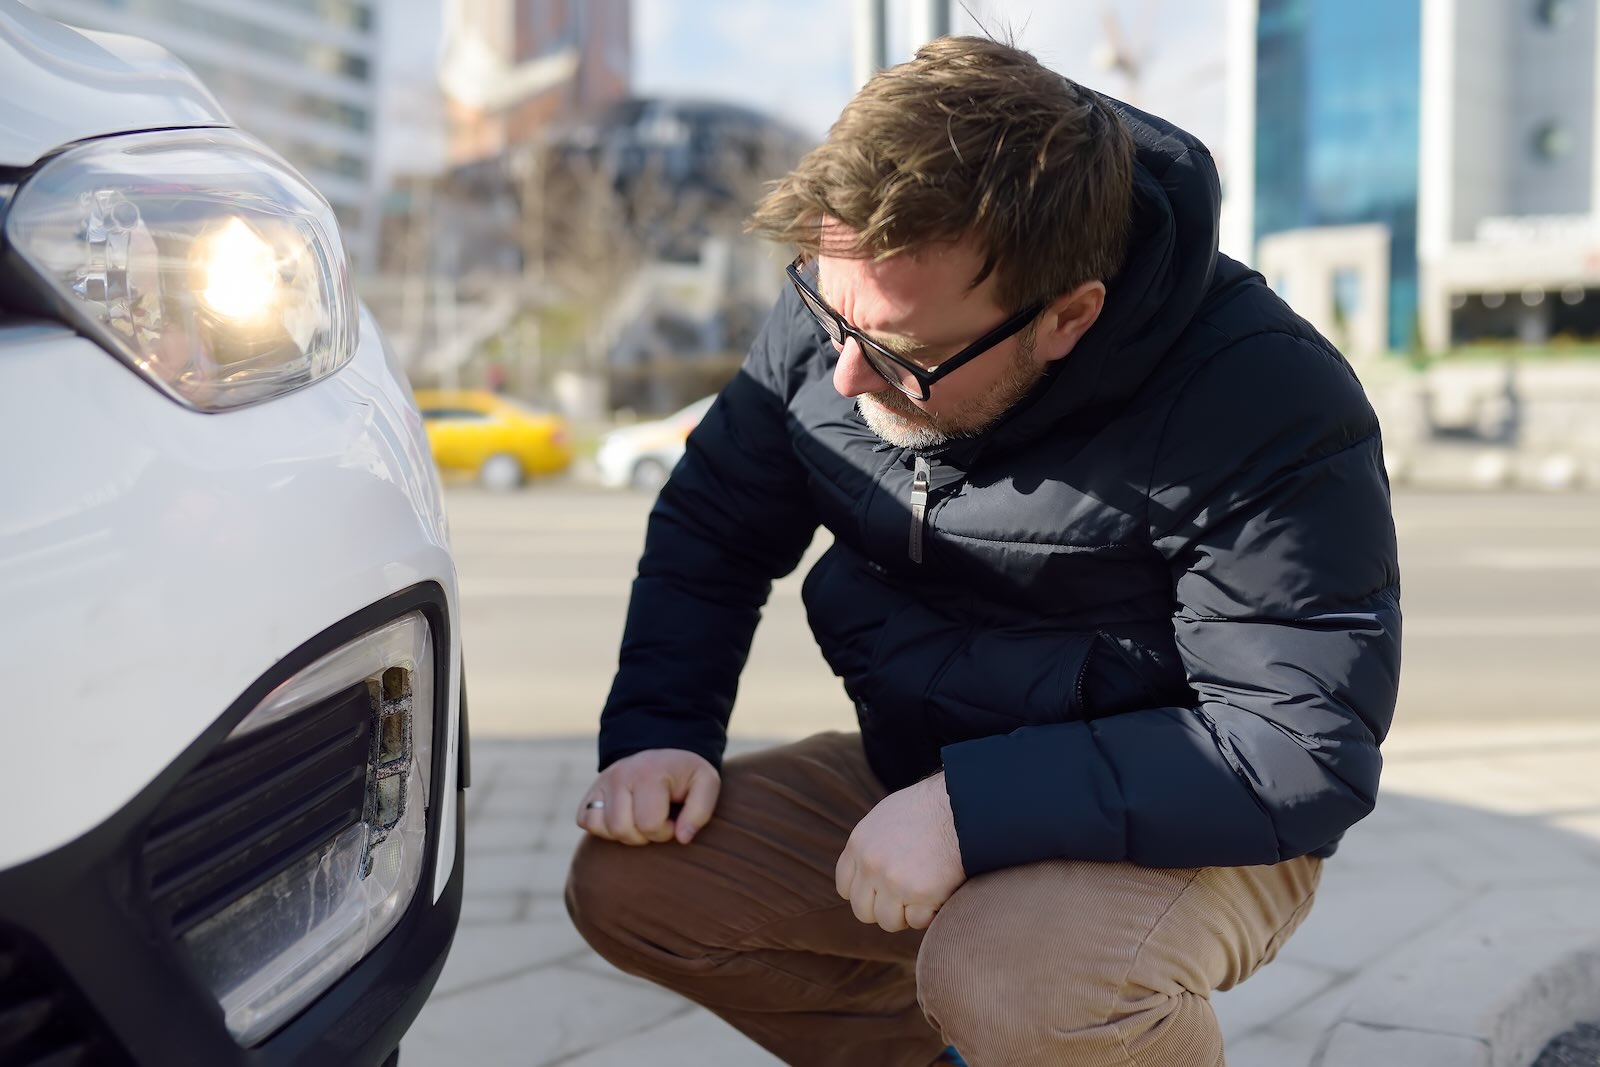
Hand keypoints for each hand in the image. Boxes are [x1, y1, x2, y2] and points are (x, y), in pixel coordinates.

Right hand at [575, 748, 720, 845]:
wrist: (665, 755)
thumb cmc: (686, 775)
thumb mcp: (706, 784)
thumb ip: (701, 811)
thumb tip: (682, 837)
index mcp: (649, 773)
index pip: (649, 825)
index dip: (666, 831)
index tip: (674, 818)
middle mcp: (620, 774)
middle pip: (622, 830)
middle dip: (645, 835)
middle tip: (658, 820)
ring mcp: (602, 782)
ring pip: (604, 828)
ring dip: (626, 833)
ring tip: (641, 819)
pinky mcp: (590, 791)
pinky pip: (585, 821)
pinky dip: (603, 827)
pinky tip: (623, 818)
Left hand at [835, 772, 965, 932]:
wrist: (961, 805)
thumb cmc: (929, 809)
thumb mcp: (885, 818)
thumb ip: (872, 846)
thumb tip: (866, 873)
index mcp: (859, 844)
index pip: (845, 887)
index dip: (866, 893)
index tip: (882, 891)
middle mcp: (870, 865)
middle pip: (863, 910)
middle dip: (883, 908)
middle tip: (905, 896)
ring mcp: (893, 881)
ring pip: (889, 921)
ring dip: (907, 913)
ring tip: (924, 893)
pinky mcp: (919, 893)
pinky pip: (918, 921)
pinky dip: (930, 912)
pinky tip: (939, 890)